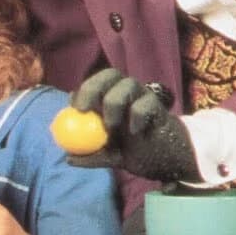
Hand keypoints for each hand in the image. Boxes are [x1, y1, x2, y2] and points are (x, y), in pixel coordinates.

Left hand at [70, 68, 200, 182]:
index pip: (96, 82)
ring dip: (114, 101)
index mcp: (113, 99)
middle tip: (84, 109)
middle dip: (94, 87)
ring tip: (111, 125)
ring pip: (128, 83)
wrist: (168, 161)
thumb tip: (67, 156)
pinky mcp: (159, 109)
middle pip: (110, 74)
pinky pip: (147, 103)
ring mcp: (144, 98)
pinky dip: (137, 115)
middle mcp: (128, 93)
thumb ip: (91, 155)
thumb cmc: (138, 151)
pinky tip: (135, 131)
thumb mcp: (110, 156)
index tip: (75, 108)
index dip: (84, 90)